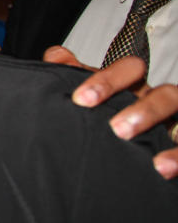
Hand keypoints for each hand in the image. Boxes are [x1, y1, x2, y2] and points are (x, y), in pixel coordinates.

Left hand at [46, 46, 177, 178]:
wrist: (131, 157)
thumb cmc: (108, 118)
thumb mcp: (92, 98)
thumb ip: (73, 75)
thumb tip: (56, 55)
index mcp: (137, 89)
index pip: (129, 71)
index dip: (108, 80)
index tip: (81, 99)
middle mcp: (160, 103)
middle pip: (164, 93)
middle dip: (142, 107)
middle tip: (116, 128)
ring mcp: (175, 123)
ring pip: (177, 108)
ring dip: (156, 123)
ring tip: (132, 142)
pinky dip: (177, 155)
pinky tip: (161, 166)